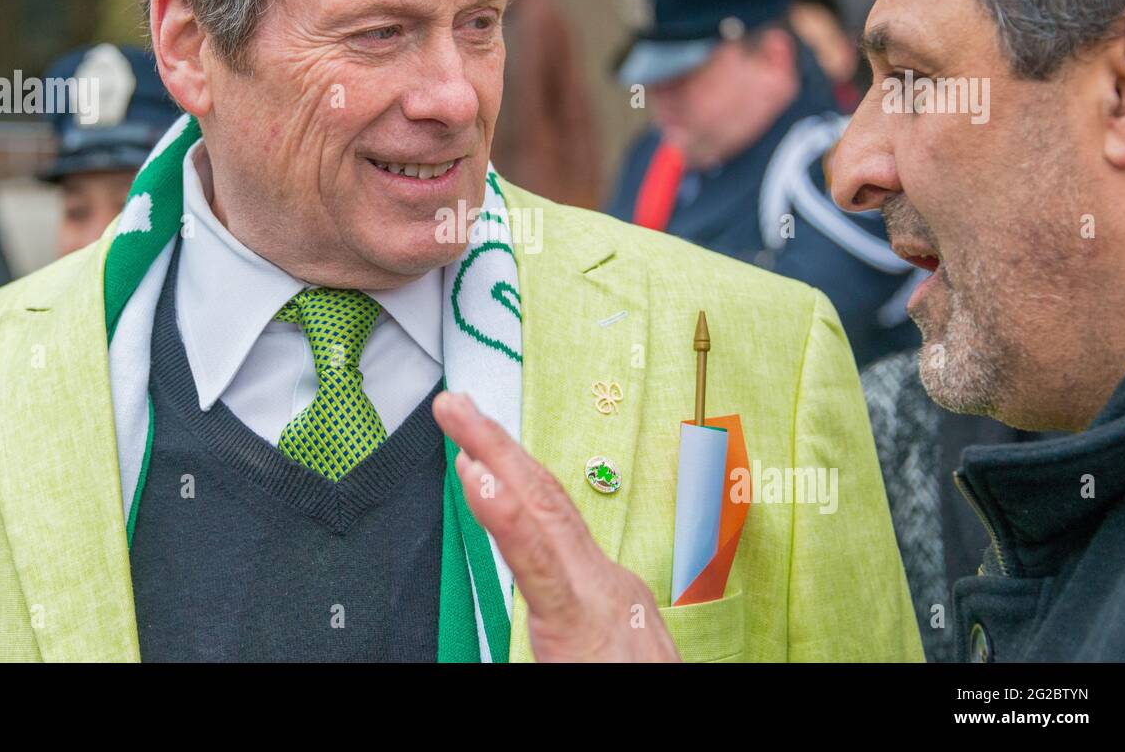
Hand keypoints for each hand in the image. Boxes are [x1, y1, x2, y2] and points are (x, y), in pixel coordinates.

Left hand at [433, 390, 680, 662]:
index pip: (552, 516)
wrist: (670, 721)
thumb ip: (575, 623)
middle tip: (454, 404)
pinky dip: (507, 518)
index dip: (515, 471)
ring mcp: (597, 600)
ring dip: (495, 458)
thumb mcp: (604, 655)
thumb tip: (549, 611)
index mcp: (605, 591)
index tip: (476, 444)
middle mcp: (605, 584)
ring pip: (543, 514)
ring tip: (458, 421)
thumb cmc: (632, 683)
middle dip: (499, 445)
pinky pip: (539, 567)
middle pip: (545, 499)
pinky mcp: (581, 628)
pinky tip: (478, 480)